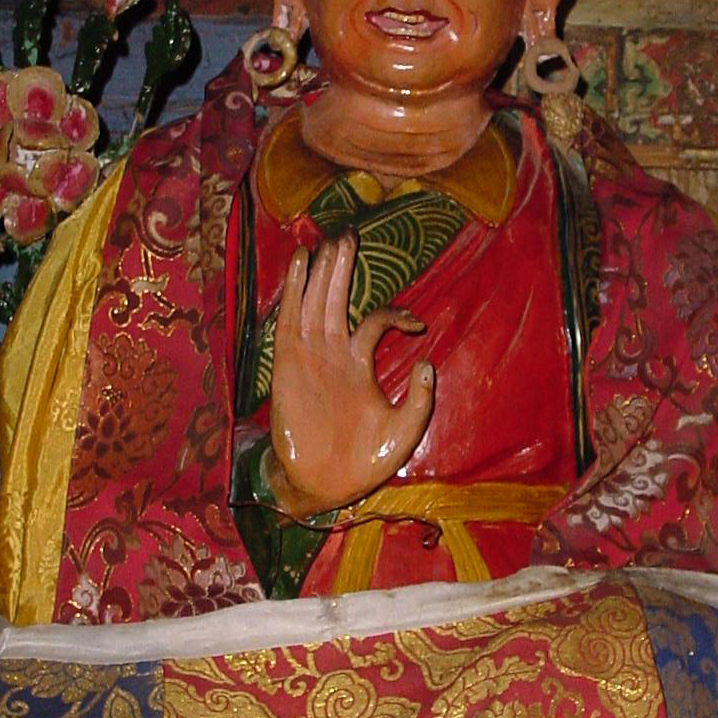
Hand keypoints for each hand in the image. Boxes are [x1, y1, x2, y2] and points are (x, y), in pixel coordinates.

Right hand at [266, 234, 434, 516]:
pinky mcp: (289, 364)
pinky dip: (295, 291)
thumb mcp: (405, 430)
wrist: (324, 484)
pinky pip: (291, 320)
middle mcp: (332, 354)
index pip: (374, 322)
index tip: (420, 322)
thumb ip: (420, 399)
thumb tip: (427, 362)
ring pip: (315, 303)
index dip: (396, 314)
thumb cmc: (363, 461)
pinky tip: (301, 265)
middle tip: (348, 234)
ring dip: (320, 272)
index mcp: (358, 365)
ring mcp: (309, 356)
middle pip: (337, 299)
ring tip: (327, 239)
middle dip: (342, 267)